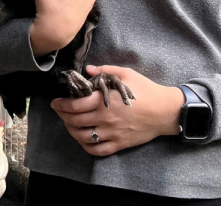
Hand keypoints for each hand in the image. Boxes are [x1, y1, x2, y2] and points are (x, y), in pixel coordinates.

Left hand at [51, 65, 184, 156]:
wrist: (164, 111)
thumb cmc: (146, 90)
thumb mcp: (126, 74)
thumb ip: (105, 70)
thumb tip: (87, 70)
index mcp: (103, 101)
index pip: (74, 105)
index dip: (61, 105)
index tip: (56, 102)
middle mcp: (104, 119)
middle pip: (75, 121)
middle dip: (63, 116)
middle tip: (59, 112)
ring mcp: (111, 133)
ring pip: (82, 137)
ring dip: (71, 131)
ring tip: (69, 125)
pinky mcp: (118, 144)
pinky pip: (97, 150)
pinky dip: (86, 146)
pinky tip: (83, 140)